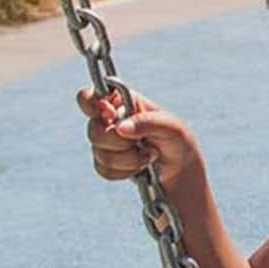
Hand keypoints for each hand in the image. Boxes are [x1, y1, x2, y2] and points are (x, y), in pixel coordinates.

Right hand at [76, 86, 199, 186]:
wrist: (179, 169)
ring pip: (99, 153)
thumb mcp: (171, 127)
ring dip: (129, 158)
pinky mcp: (105, 162)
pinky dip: (125, 171)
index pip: (89, 96)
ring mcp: (105, 141)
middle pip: (94, 130)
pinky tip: (140, 166)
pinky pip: (103, 169)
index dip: (93, 105)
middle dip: (121, 142)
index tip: (111, 115)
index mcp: (122, 101)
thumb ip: (147, 122)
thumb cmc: (176, 140)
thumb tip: (120, 127)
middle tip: (143, 142)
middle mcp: (109, 119)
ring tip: (149, 154)